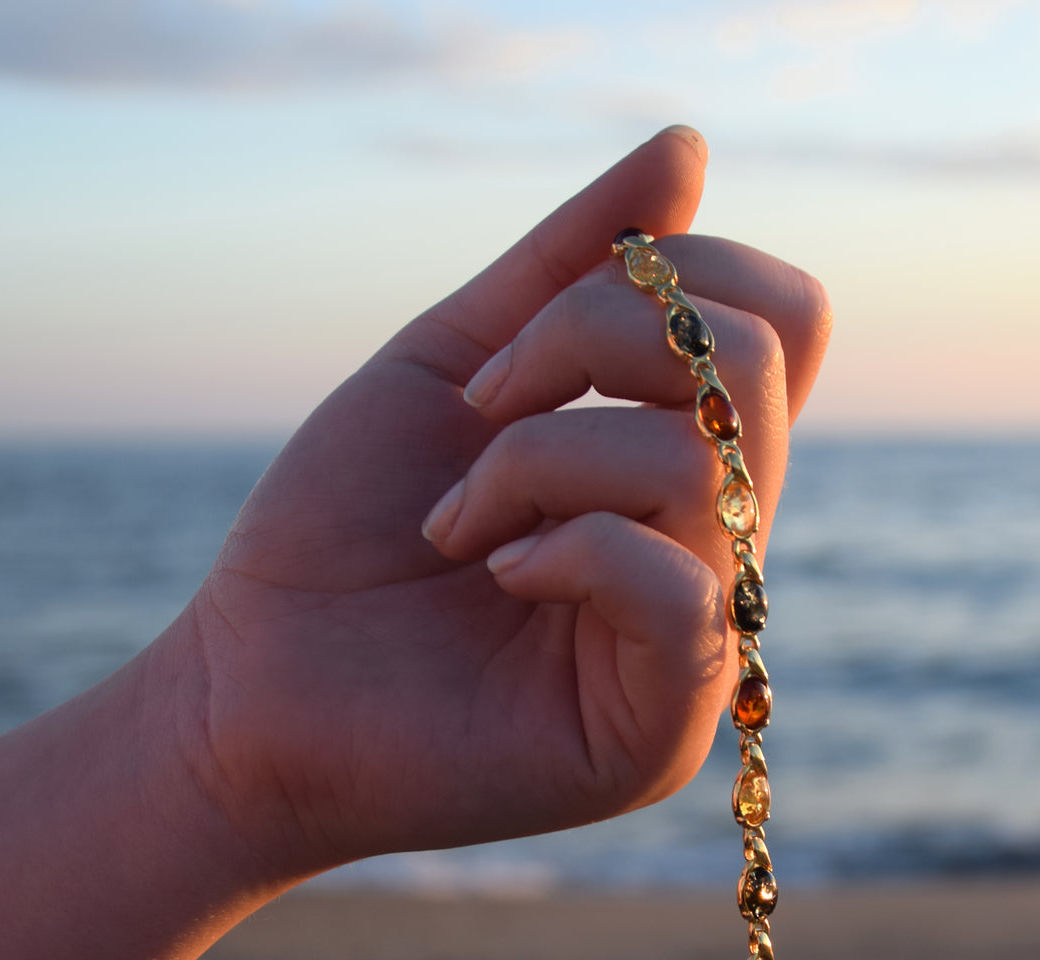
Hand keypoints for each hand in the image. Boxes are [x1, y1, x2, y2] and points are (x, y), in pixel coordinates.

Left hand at [179, 127, 831, 878]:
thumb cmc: (349, 531)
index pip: (784, 323)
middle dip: (593, 340)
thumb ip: (571, 265)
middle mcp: (715, 547)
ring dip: (543, 458)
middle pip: (759, 368)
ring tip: (459, 518)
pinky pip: (680, 591)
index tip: (539, 324)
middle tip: (485, 409)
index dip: (686, 269)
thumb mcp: (458, 363)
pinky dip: (568, 548)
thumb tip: (687, 149)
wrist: (255, 683)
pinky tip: (495, 574)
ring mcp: (700, 642)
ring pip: (702, 466)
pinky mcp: (661, 730)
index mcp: (684, 464)